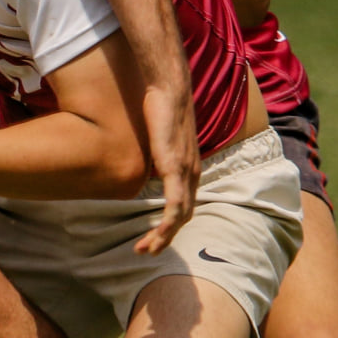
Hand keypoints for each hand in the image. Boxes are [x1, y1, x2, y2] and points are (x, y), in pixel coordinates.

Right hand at [134, 85, 197, 254]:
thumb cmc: (161, 106)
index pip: (184, 205)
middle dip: (166, 238)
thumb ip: (158, 154)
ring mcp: (185, 171)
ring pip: (180, 216)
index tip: (152, 236)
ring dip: (163, 236)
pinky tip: (157, 234)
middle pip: (184, 216)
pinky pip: (175, 203)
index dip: (170, 225)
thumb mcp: (160, 137)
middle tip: (147, 251)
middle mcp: (192, 173)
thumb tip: (145, 163)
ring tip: (146, 250)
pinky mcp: (174, 166)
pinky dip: (167, 223)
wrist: (169, 86)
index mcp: (190, 168)